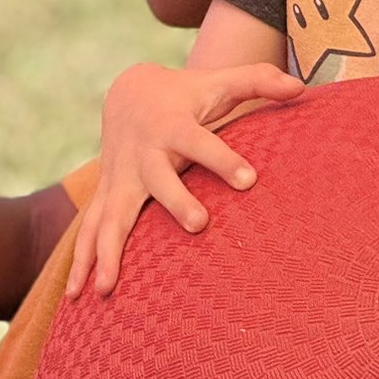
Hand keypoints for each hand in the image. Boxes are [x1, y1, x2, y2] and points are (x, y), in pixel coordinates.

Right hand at [68, 61, 305, 297]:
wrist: (128, 93)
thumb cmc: (184, 95)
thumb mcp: (218, 83)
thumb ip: (258, 80)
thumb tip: (301, 87)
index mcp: (173, 127)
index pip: (201, 142)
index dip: (224, 159)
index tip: (251, 179)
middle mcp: (144, 155)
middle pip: (159, 180)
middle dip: (177, 201)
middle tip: (200, 224)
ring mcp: (120, 179)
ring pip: (111, 215)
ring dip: (108, 251)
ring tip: (105, 289)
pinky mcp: (107, 197)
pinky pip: (89, 232)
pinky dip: (80, 262)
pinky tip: (77, 297)